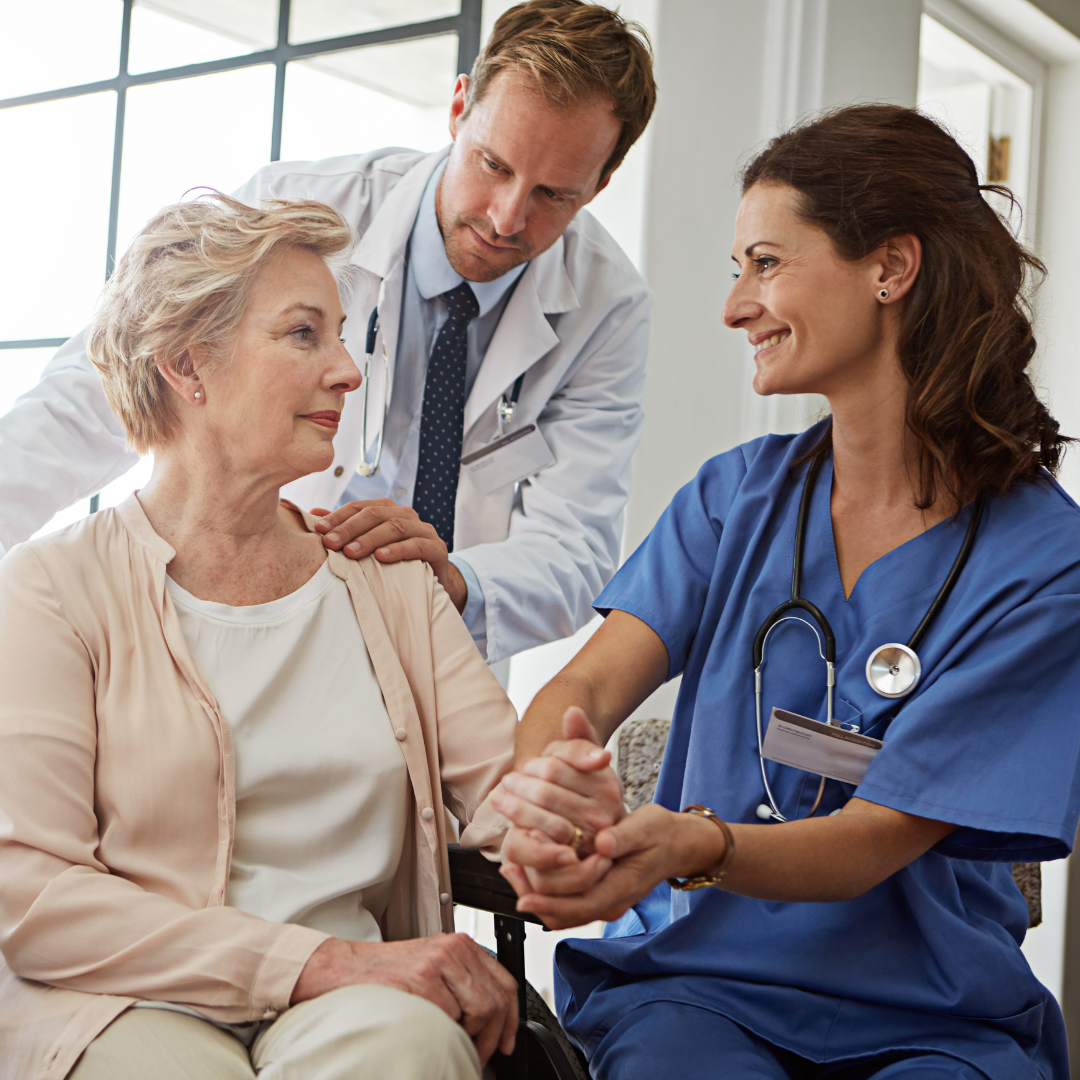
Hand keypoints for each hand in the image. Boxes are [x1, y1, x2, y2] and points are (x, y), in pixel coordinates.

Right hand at [291, 934, 517, 1063]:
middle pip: (496, 1000)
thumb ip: (460, 984)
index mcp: (459, 946)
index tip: (508, 1041)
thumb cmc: (385, 974)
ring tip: (455, 1046)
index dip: (511, 1018)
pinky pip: (448, 1017)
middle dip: (494, 1036)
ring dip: (471, 1038)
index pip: (504, 982)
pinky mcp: (421, 980)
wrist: (344, 969)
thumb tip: (491, 1021)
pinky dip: (443, 1033)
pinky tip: (429, 1033)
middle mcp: (452, 950)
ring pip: (479, 1010)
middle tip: (481, 1055)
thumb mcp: (432, 968)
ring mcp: (437, 964)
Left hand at [310, 501, 466, 612]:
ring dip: (370, 539)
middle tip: (331, 543)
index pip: (360, 507)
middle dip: (350, 528)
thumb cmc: (395, 562)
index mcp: (388, 511)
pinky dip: (399, 549)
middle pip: (375, 514)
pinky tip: (382, 557)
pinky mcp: (437, 548)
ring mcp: (424, 530)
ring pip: (395, 527)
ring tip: (351, 552)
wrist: (433, 581)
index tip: (318, 530)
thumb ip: (346, 529)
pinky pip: (417, 545)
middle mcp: (406, 515)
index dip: (339, 517)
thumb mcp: (370, 545)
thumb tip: (314, 514)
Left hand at [492, 708, 625, 859]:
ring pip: (538, 820)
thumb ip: (580, 735)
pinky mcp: (570, 863)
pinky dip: (521, 835)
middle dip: (520, 786)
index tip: (527, 765)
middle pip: (544, 793)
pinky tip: (512, 825)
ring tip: (500, 798)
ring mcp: (586, 841)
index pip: (555, 768)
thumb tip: (571, 711)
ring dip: (513, 808)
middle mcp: (601, 815)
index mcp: (606, 785)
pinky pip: (538, 848)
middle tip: (507, 782)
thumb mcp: (587, 759)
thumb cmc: (585, 788)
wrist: (595, 829)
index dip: (535, 765)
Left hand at [501, 803, 726, 929]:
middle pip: (566, 914)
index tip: (524, 893)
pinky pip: (569, 900)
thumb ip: (624, 836)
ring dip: (538, 894)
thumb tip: (601, 843)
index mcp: (623, 887)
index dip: (550, 901)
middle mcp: (612, 901)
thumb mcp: (647, 826)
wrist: (677, 844)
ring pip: (564, 911)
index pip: (581, 905)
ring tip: (513, 870)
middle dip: (536, 897)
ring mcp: (605, 900)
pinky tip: (530, 869)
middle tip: (510, 872)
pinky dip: (547, 890)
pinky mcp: (599, 892)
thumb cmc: (662, 833)